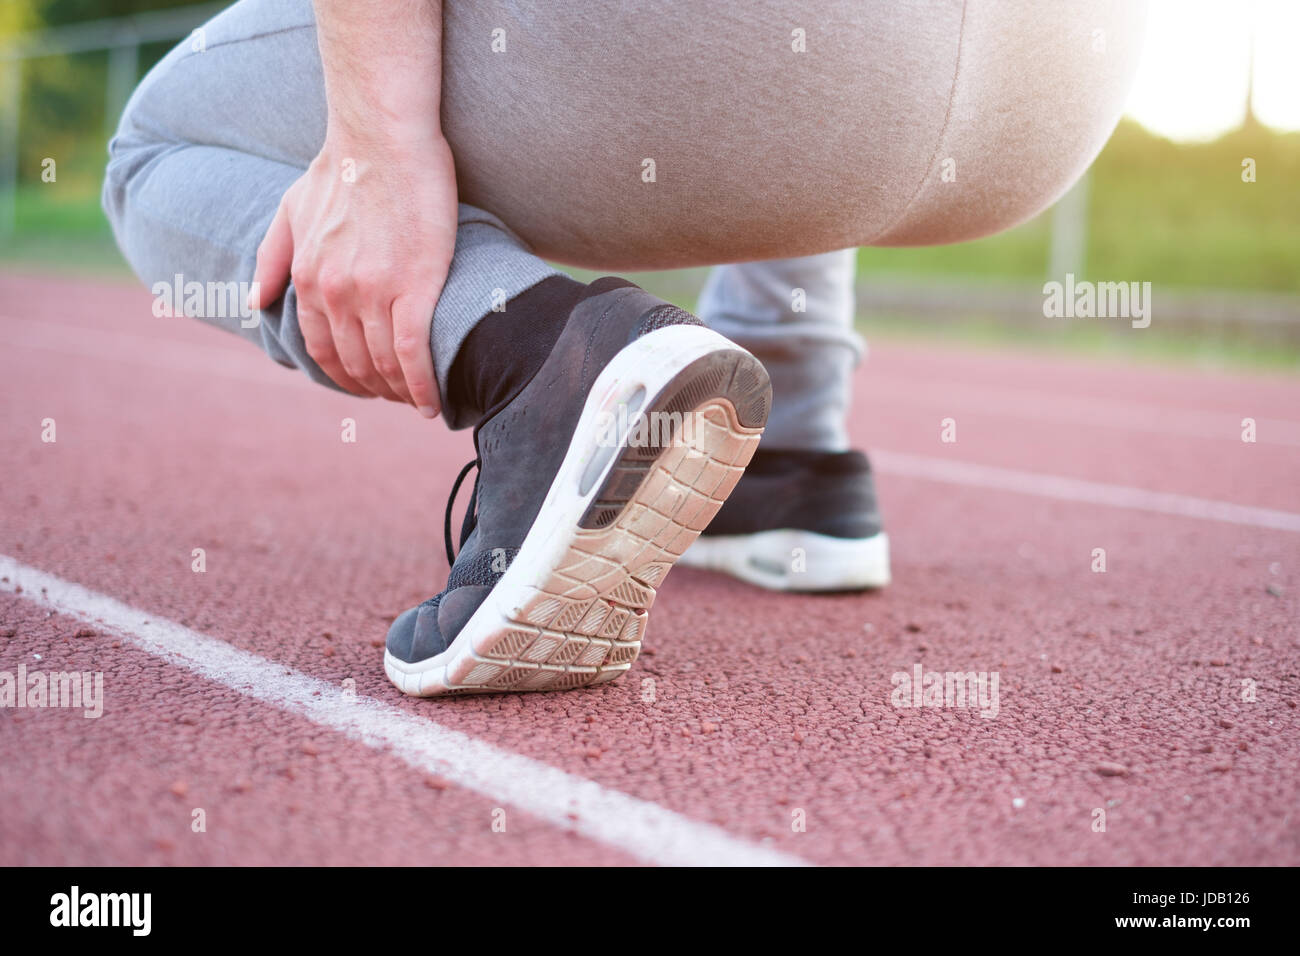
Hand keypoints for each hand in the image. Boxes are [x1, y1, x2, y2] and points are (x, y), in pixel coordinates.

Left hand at [250, 130, 456, 417]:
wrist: (381, 135)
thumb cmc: (342, 166)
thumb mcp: (290, 208)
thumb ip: (272, 257)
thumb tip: (255, 301)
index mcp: (307, 279)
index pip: (322, 351)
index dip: (346, 378)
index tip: (367, 387)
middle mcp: (334, 293)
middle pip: (355, 365)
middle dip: (376, 391)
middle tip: (398, 400)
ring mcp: (373, 293)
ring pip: (385, 366)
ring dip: (401, 394)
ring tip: (419, 403)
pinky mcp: (414, 287)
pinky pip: (414, 353)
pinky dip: (422, 386)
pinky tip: (432, 404)